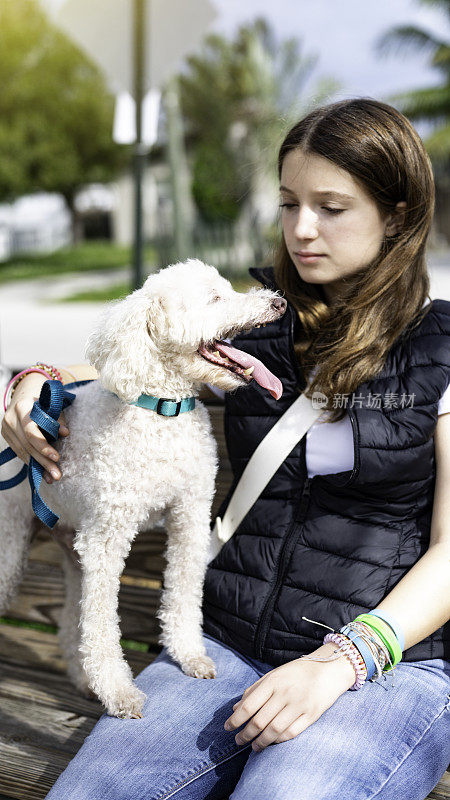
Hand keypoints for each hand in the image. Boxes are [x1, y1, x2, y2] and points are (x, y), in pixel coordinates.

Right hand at [1, 372, 68, 483]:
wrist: (25, 392)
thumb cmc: (43, 399)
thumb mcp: (52, 405)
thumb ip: (58, 418)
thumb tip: (66, 434)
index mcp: (22, 407)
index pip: (31, 431)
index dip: (43, 446)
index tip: (57, 458)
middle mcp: (10, 418)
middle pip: (27, 445)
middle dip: (43, 462)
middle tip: (57, 475)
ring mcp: (6, 428)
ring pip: (22, 451)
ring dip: (38, 466)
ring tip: (51, 478)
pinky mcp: (7, 436)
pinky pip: (19, 452)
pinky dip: (31, 461)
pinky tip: (41, 472)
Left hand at [224, 643, 355, 751]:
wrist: (328, 669)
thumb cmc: (297, 672)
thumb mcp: (274, 675)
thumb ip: (254, 690)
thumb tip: (236, 709)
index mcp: (273, 682)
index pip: (248, 706)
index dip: (235, 720)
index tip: (227, 728)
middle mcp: (285, 693)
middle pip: (259, 721)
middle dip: (245, 735)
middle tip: (238, 741)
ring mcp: (299, 705)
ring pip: (273, 731)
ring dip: (260, 742)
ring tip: (253, 747)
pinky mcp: (311, 715)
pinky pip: (291, 733)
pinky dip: (278, 741)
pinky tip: (271, 743)